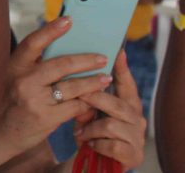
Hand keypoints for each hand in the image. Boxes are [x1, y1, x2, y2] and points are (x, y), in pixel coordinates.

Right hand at [0, 18, 110, 166]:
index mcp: (15, 66)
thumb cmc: (11, 101)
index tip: (68, 20)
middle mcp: (24, 80)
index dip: (51, 30)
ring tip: (106, 79)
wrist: (0, 133)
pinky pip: (74, 106)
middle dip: (86, 60)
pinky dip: (86, 103)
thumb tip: (64, 50)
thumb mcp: (14, 78)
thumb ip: (33, 66)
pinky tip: (93, 100)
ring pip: (73, 86)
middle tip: (102, 57)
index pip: (33, 43)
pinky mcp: (47, 117)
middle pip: (62, 64)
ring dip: (93, 82)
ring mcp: (35, 99)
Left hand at [73, 51, 145, 168]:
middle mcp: (135, 117)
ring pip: (110, 125)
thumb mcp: (88, 113)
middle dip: (94, 99)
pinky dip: (96, 144)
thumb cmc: (92, 130)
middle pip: (116, 103)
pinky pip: (111, 145)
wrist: (98, 161)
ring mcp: (136, 136)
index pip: (126, 83)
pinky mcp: (132, 154)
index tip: (118, 51)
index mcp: (127, 103)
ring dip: (90, 128)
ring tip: (80, 132)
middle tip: (78, 97)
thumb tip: (77, 89)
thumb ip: (86, 100)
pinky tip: (89, 144)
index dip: (122, 69)